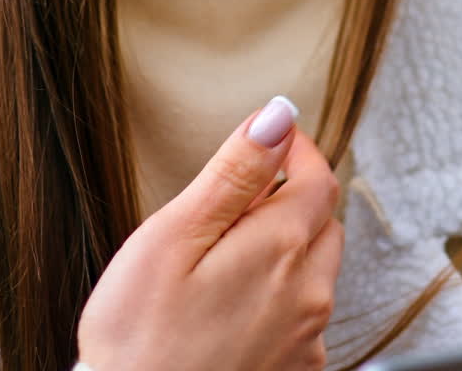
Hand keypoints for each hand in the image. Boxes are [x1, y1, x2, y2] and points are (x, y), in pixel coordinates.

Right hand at [76, 96, 343, 370]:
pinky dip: (279, 300)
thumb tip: (277, 117)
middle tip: (235, 204)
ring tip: (223, 262)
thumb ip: (234, 172)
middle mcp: (310, 297)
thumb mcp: (174, 235)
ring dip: (286, 252)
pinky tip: (228, 311)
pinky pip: (303, 321)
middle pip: (322, 223)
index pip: (319, 177)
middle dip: (290, 200)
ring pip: (315, 273)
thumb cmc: (139, 340)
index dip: (295, 150)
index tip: (269, 142)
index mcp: (283, 249)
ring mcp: (306, 345)